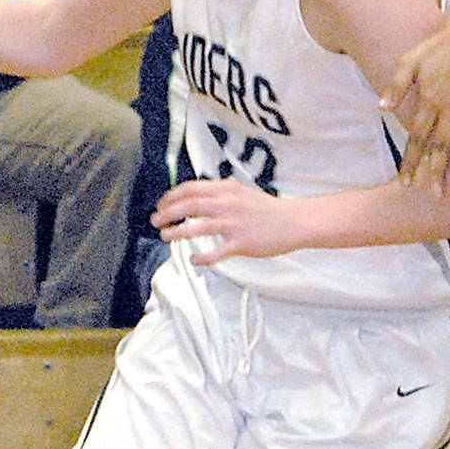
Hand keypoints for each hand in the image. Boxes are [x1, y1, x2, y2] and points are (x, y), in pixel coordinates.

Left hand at [150, 178, 300, 263]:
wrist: (294, 222)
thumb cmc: (269, 209)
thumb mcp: (243, 192)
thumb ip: (221, 192)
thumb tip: (198, 194)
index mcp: (227, 190)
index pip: (190, 189)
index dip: (171, 196)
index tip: (161, 204)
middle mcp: (228, 204)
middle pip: (188, 205)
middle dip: (167, 213)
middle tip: (155, 221)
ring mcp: (234, 224)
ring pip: (197, 227)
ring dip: (176, 232)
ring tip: (165, 236)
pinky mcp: (241, 243)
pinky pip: (215, 252)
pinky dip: (201, 257)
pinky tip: (193, 259)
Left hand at [380, 0, 449, 191]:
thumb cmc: (439, 47)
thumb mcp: (410, 61)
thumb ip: (396, 87)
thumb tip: (381, 108)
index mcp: (431, 102)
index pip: (419, 138)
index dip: (412, 161)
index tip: (407, 181)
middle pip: (443, 147)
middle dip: (438, 172)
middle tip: (435, 196)